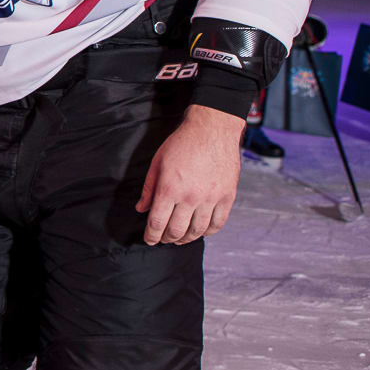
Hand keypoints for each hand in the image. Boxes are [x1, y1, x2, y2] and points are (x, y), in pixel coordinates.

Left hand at [137, 103, 244, 244]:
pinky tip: (201, 231)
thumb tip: (141, 209)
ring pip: (198, 230)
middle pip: (176, 230)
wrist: (212, 129)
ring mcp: (211, 198)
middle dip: (166, 239)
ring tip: (180, 239)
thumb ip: (148, 188)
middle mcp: (191, 197)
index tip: (149, 240)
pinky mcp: (227, 196)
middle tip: (163, 239)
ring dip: (186, 238)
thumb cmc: (182, 143)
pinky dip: (208, 232)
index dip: (151, 235)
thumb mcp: (157, 163)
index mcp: (170, 188)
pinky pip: (218, 223)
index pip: (157, 222)